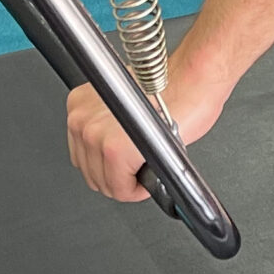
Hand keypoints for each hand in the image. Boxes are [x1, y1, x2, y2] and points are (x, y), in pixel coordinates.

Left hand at [66, 34, 231, 203]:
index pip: (82, 154)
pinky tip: (150, 168)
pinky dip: (137, 190)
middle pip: (90, 172)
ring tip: (146, 164)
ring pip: (105, 184)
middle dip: (116, 175)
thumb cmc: (171, 91)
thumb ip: (106, 127)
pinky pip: (121, 189)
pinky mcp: (114, 151)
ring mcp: (94, 135)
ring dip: (127, 182)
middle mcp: (82, 119)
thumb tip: (104, 153)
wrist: (192, 82)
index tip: (125, 161)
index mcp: (80, 105)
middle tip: (138, 165)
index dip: (107, 164)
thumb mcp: (126, 105)